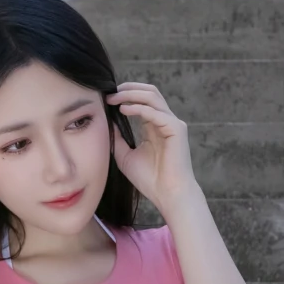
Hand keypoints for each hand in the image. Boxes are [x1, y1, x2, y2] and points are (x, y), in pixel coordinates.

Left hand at [108, 82, 198, 216]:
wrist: (167, 195)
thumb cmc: (150, 180)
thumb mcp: (125, 155)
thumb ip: (117, 138)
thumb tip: (106, 121)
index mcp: (155, 126)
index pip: (142, 100)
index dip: (125, 95)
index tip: (106, 97)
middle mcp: (165, 121)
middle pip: (149, 92)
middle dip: (128, 88)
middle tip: (110, 92)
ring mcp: (172, 124)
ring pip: (153, 97)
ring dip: (131, 94)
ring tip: (114, 98)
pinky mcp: (177, 129)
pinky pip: (155, 112)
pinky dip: (138, 108)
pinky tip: (123, 109)